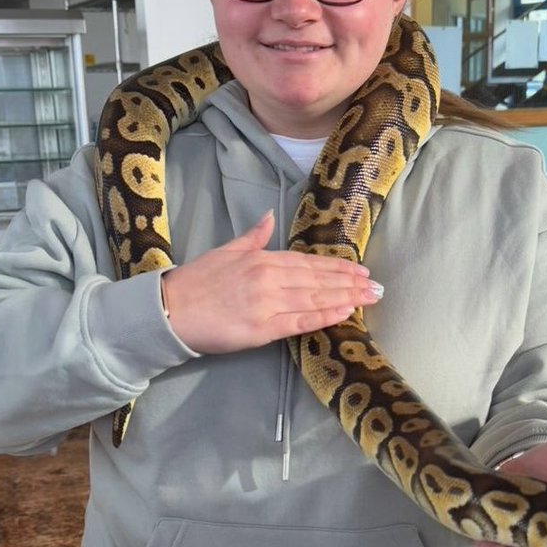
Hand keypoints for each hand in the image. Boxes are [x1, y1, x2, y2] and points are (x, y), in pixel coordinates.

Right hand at [161, 210, 382, 353]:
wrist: (170, 311)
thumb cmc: (195, 282)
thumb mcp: (224, 251)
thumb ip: (252, 237)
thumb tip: (266, 217)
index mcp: (261, 259)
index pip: (308, 262)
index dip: (336, 266)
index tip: (359, 269)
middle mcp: (269, 278)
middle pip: (318, 280)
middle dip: (350, 283)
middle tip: (376, 286)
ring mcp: (267, 304)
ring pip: (315, 299)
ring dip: (346, 298)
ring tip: (369, 299)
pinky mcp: (262, 329)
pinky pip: (301, 322)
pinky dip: (325, 317)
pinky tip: (345, 313)